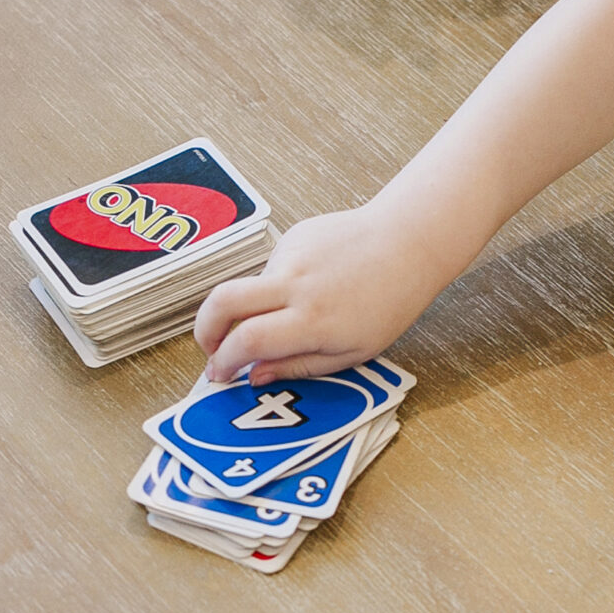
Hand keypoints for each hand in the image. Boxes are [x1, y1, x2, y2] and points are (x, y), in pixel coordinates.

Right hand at [197, 202, 440, 384]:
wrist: (408, 242)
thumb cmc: (390, 302)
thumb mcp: (353, 352)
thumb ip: (299, 366)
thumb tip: (255, 375)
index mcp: (312, 319)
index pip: (246, 341)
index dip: (223, 362)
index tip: (219, 374)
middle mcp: (294, 283)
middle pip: (222, 302)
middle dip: (204, 330)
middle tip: (212, 348)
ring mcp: (290, 255)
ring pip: (248, 287)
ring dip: (253, 309)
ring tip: (298, 312)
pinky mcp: (292, 237)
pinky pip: (270, 270)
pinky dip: (277, 286)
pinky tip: (313, 286)